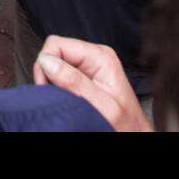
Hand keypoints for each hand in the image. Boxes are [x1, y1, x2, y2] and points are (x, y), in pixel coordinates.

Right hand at [33, 35, 153, 131]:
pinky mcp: (84, 73)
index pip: (57, 44)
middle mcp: (94, 55)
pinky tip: (65, 96)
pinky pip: (60, 72)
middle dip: (48, 73)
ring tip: (63, 97)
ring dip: (52, 81)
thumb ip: (75, 82)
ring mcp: (89, 64)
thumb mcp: (102, 106)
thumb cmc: (125, 124)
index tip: (47, 86)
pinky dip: (57, 85)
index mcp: (100, 56)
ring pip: (55, 62)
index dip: (45, 64)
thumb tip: (48, 61)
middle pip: (55, 51)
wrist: (133, 133)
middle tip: (55, 95)